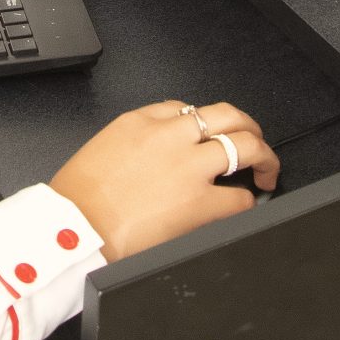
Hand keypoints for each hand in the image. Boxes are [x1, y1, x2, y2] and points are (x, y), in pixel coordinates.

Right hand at [50, 100, 278, 259]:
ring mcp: (189, 166)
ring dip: (262, 156)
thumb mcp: (100, 152)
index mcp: (140, 123)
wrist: (74, 230)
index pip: (184, 109)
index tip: (207, 135)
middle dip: (247, 127)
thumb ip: (132, 146)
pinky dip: (247, 201)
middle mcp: (170, 136)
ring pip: (244, 145)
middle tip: (254, 140)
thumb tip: (154, 161)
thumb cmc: (76, 202)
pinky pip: (240, 198)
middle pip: (225, 115)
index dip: (203, 123)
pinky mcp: (200, 202)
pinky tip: (243, 206)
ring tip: (266, 168)